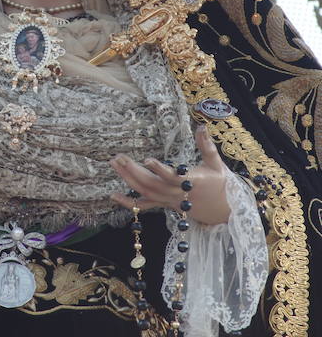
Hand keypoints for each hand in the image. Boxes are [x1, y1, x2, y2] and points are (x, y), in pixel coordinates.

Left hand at [110, 125, 230, 224]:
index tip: (147, 159)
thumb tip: (201, 126)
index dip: (160, 170)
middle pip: (153, 184)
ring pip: (146, 192)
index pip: (173, 177)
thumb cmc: (219, 184)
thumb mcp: (216, 163)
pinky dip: (128, 202)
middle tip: (119, 157)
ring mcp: (169, 200)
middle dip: (134, 171)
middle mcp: (177, 193)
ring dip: (128, 179)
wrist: (222, 210)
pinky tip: (113, 195)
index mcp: (192, 182)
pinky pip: (144, 205)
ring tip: (114, 164)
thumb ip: (207, 146)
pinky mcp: (164, 205)